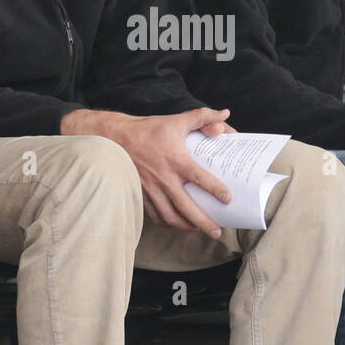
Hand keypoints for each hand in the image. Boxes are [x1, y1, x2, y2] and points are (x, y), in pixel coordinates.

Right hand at [62, 107, 232, 235]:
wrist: (117, 138)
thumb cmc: (149, 130)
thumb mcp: (177, 120)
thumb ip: (202, 116)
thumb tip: (225, 113)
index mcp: (176, 161)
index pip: (200, 179)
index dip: (215, 190)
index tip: (228, 199)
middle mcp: (164, 179)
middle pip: (186, 208)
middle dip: (203, 222)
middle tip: (217, 232)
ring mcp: (152, 190)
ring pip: (170, 217)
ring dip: (186, 227)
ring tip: (199, 231)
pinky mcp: (142, 195)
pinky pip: (156, 215)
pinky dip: (168, 223)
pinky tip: (177, 224)